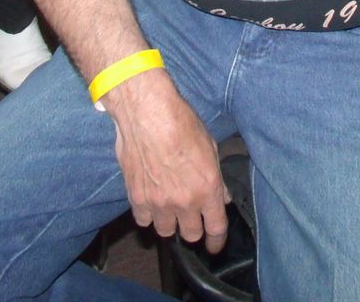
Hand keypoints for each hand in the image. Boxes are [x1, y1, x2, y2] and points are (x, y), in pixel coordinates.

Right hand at [104, 70, 229, 252]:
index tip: (214, 245)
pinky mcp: (137, 199)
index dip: (217, 241)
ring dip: (170, 223)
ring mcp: (159, 203)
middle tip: (191, 218)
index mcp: (207, 188)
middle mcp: (184, 201)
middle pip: (191, 235)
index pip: (216, 228)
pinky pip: (144, 221)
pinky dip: (148, 215)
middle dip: (193, 228)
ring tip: (169, 209)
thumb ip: (217, 178)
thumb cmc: (180, 122)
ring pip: (166, 231)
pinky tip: (151, 202)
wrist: (146, 113)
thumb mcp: (209, 146)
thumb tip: (222, 197)